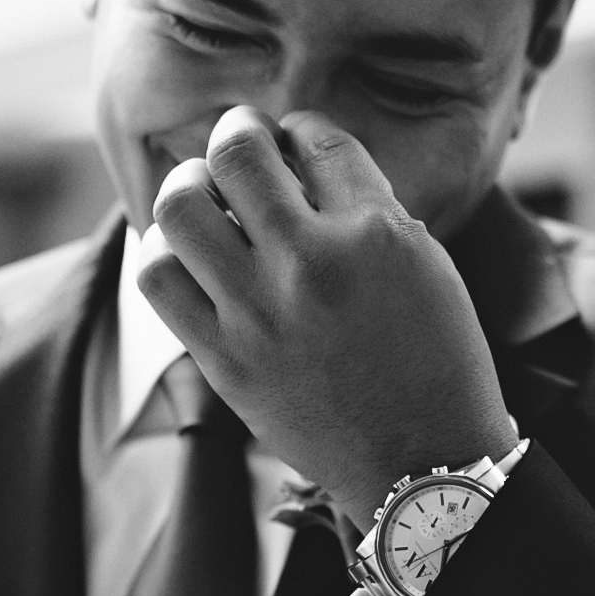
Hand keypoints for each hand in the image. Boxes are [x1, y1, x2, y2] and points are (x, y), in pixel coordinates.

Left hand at [141, 105, 511, 529]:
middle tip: (242, 143)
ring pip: (179, 206)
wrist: (421, 465)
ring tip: (203, 195)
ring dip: (187, 186)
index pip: (318, 138)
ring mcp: (259, 313)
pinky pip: (158, 277)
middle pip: (238, 151)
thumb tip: (301, 160)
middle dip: (236, 131)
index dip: (301, 130)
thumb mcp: (428, 266)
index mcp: (377, 233)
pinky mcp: (223, 359)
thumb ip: (367, 208)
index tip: (297, 142)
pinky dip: (163, 251)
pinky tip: (185, 255)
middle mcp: (312, 263)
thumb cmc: (436, 363)